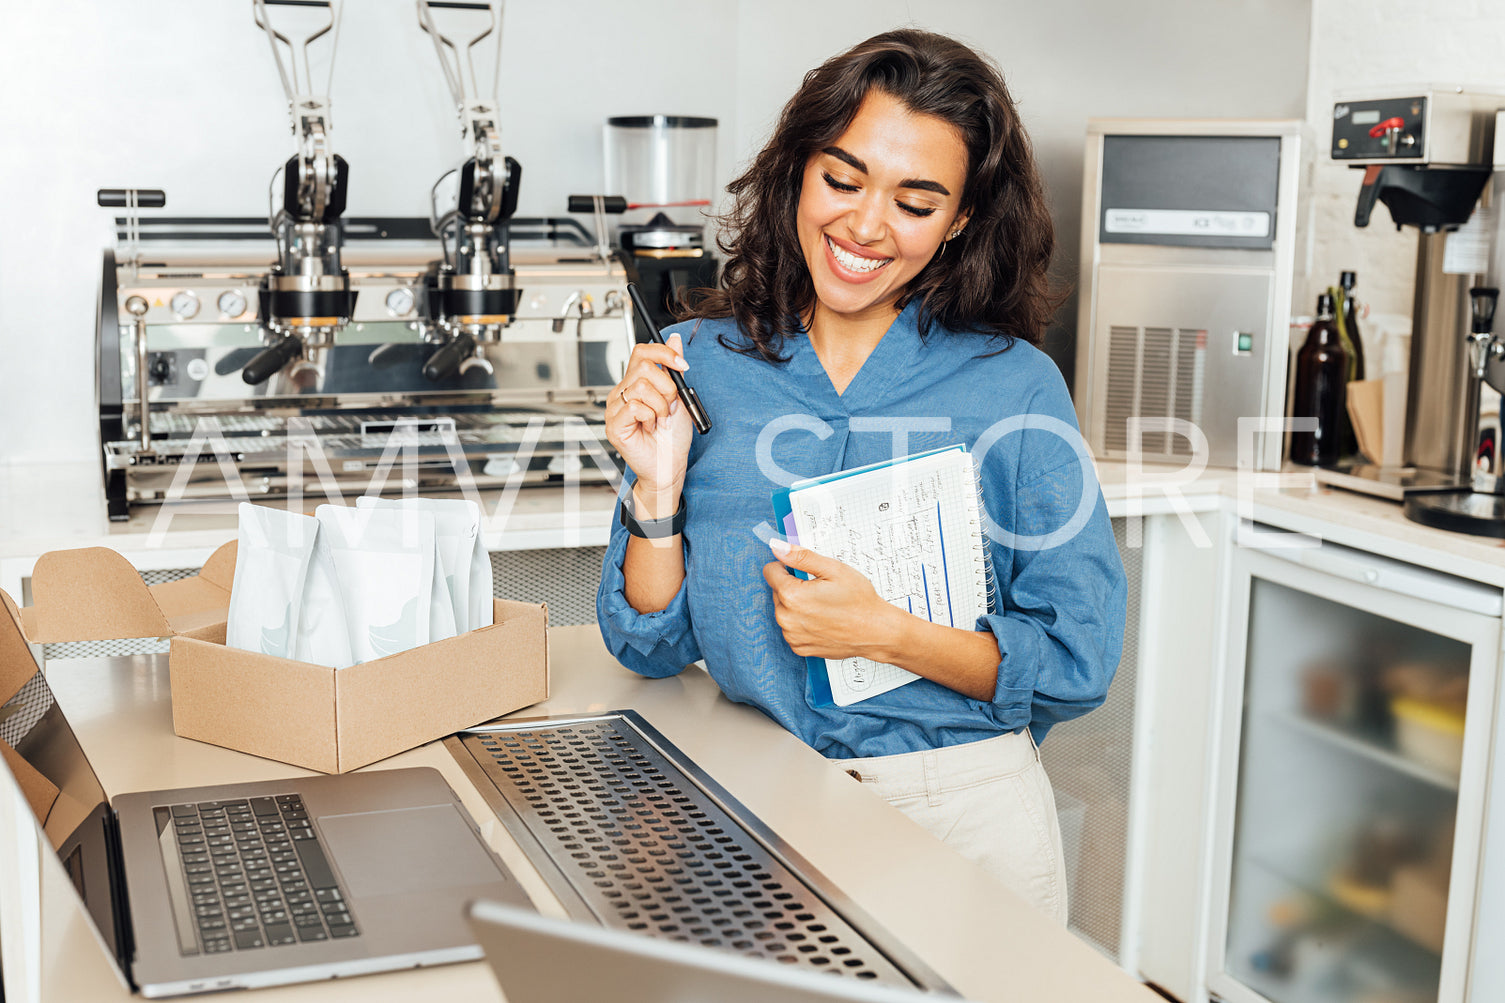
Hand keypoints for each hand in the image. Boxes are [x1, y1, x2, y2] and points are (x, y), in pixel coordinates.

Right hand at [605, 333, 693, 508]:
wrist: (669, 467)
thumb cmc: (672, 438)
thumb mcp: (680, 398)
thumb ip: (674, 370)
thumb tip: (675, 339)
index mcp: (635, 383)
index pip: (641, 352)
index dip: (663, 353)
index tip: (682, 365)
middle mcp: (622, 392)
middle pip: (643, 366)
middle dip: (667, 387)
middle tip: (671, 407)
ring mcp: (615, 408)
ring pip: (641, 387)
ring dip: (661, 406)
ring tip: (661, 421)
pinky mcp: (614, 424)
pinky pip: (635, 407)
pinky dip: (651, 417)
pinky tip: (651, 428)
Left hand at [762, 540, 899, 660]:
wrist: (876, 631)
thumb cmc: (858, 600)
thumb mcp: (833, 569)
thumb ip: (801, 556)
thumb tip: (776, 546)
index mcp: (792, 595)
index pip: (770, 572)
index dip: (786, 566)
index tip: (803, 572)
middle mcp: (786, 618)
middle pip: (777, 592)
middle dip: (793, 586)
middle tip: (820, 590)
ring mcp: (792, 636)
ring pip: (783, 610)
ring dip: (796, 606)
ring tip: (823, 606)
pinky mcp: (799, 648)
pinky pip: (791, 629)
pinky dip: (802, 623)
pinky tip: (821, 621)